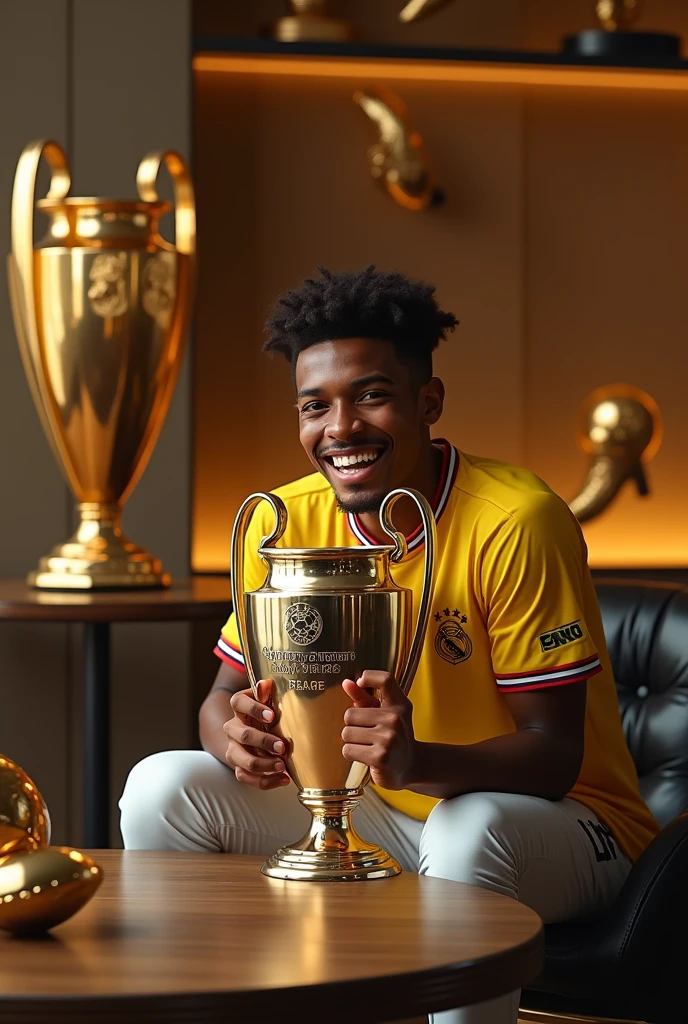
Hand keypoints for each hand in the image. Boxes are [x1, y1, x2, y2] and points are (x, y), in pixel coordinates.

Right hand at [223, 680, 289, 789]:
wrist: (257, 729)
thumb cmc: (269, 713)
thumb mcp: (269, 700)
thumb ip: (268, 694)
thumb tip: (266, 684)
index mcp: (239, 707)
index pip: (238, 702)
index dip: (254, 708)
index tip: (272, 715)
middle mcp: (233, 728)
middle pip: (243, 735)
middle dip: (264, 741)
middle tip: (282, 747)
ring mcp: (234, 749)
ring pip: (242, 760)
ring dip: (263, 765)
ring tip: (282, 766)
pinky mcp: (239, 767)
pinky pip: (247, 777)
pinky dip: (266, 781)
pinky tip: (284, 778)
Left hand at [341, 671, 417, 789]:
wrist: (411, 766)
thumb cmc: (393, 737)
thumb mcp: (384, 714)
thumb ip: (364, 698)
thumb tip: (346, 683)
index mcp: (399, 705)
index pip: (385, 680)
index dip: (369, 677)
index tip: (360, 683)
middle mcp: (396, 719)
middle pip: (350, 714)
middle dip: (353, 726)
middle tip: (368, 734)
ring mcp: (389, 738)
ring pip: (347, 733)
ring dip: (352, 742)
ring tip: (368, 745)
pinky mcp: (380, 757)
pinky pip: (348, 750)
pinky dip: (352, 754)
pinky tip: (366, 756)